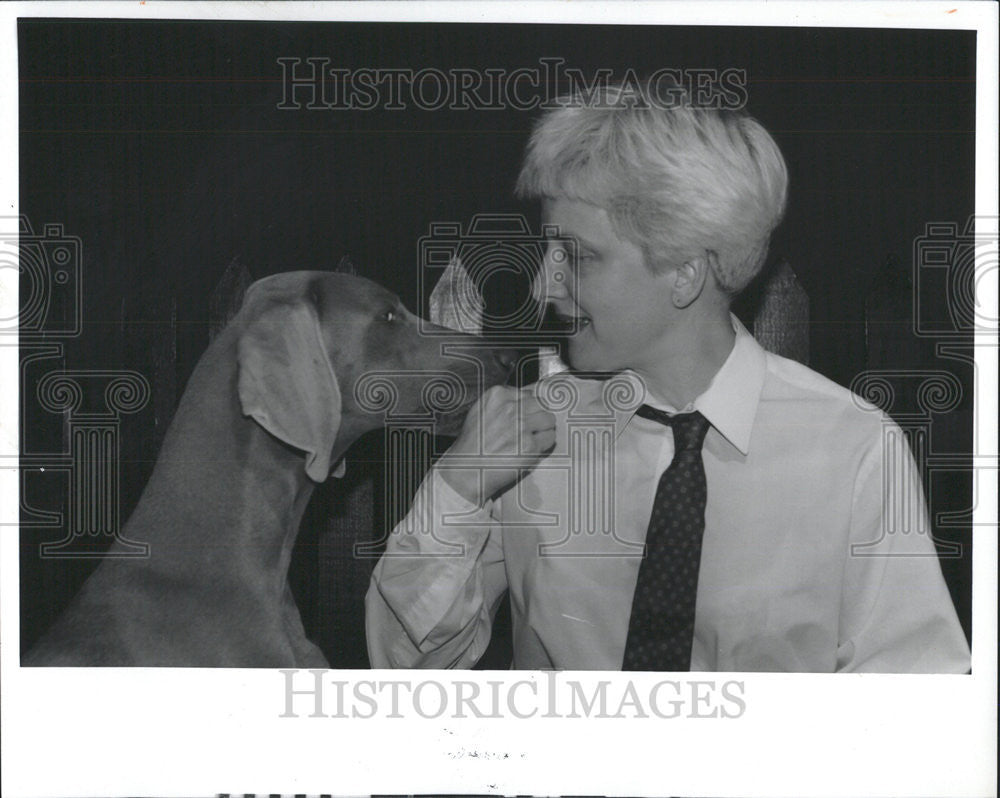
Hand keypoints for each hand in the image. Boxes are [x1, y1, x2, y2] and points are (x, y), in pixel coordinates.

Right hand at [438, 385, 555, 506]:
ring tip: (529, 440)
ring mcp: (521, 426)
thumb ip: (502, 401)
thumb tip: (529, 396)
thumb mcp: (480, 411)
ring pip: (549, 419)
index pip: (529, 394)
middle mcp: (510, 407)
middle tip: (527, 430)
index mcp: (497, 395)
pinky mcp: (530, 445)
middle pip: (541, 405)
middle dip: (536, 417)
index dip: (527, 408)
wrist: (466, 471)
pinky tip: (530, 450)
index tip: (522, 418)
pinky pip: (550, 437)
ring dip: (543, 430)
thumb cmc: (472, 444)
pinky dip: (544, 444)